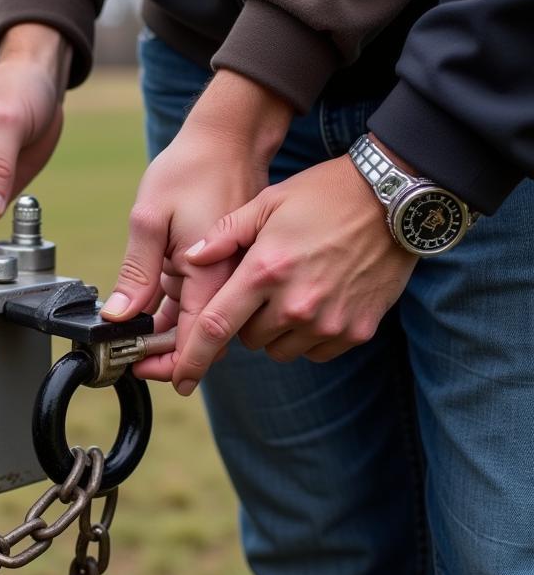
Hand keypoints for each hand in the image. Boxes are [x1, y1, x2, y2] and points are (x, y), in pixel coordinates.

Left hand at [99, 70, 293, 383]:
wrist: (250, 137)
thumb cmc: (196, 166)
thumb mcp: (153, 213)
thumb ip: (141, 270)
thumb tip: (119, 313)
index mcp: (232, 269)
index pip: (202, 334)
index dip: (181, 364)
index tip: (168, 381)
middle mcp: (272, 287)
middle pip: (228, 339)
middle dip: (190, 347)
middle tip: (153, 349)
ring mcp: (301, 291)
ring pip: (254, 332)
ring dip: (223, 327)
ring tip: (186, 298)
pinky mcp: (306, 285)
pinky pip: (279, 319)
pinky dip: (253, 312)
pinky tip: (228, 287)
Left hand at [175, 149, 417, 392]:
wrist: (395, 201)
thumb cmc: (324, 196)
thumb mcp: (267, 201)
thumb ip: (224, 235)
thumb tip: (189, 260)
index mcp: (265, 271)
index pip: (215, 327)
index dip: (191, 358)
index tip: (179, 379)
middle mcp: (295, 304)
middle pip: (248, 339)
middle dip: (246, 320)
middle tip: (264, 287)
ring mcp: (328, 321)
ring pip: (280, 349)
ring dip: (277, 330)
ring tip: (294, 290)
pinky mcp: (356, 331)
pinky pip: (315, 351)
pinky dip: (309, 336)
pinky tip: (320, 301)